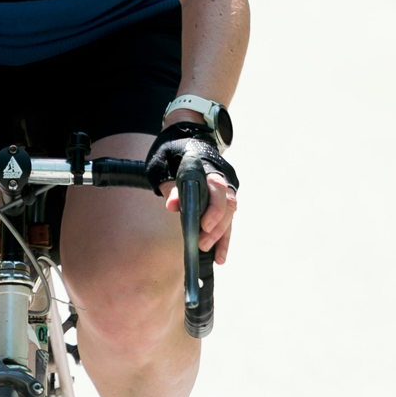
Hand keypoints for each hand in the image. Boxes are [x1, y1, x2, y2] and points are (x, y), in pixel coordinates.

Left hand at [145, 120, 238, 261]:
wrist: (187, 139)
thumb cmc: (173, 153)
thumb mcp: (164, 164)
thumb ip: (170, 185)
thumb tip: (172, 205)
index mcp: (207, 168)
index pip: (216, 188)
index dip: (212, 209)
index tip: (202, 226)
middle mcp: (221, 178)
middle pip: (227, 205)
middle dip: (216, 228)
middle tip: (202, 244)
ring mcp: (225, 189)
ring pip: (231, 214)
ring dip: (222, 236)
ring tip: (215, 256)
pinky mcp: (224, 201)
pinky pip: (228, 221)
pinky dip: (224, 239)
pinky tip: (220, 257)